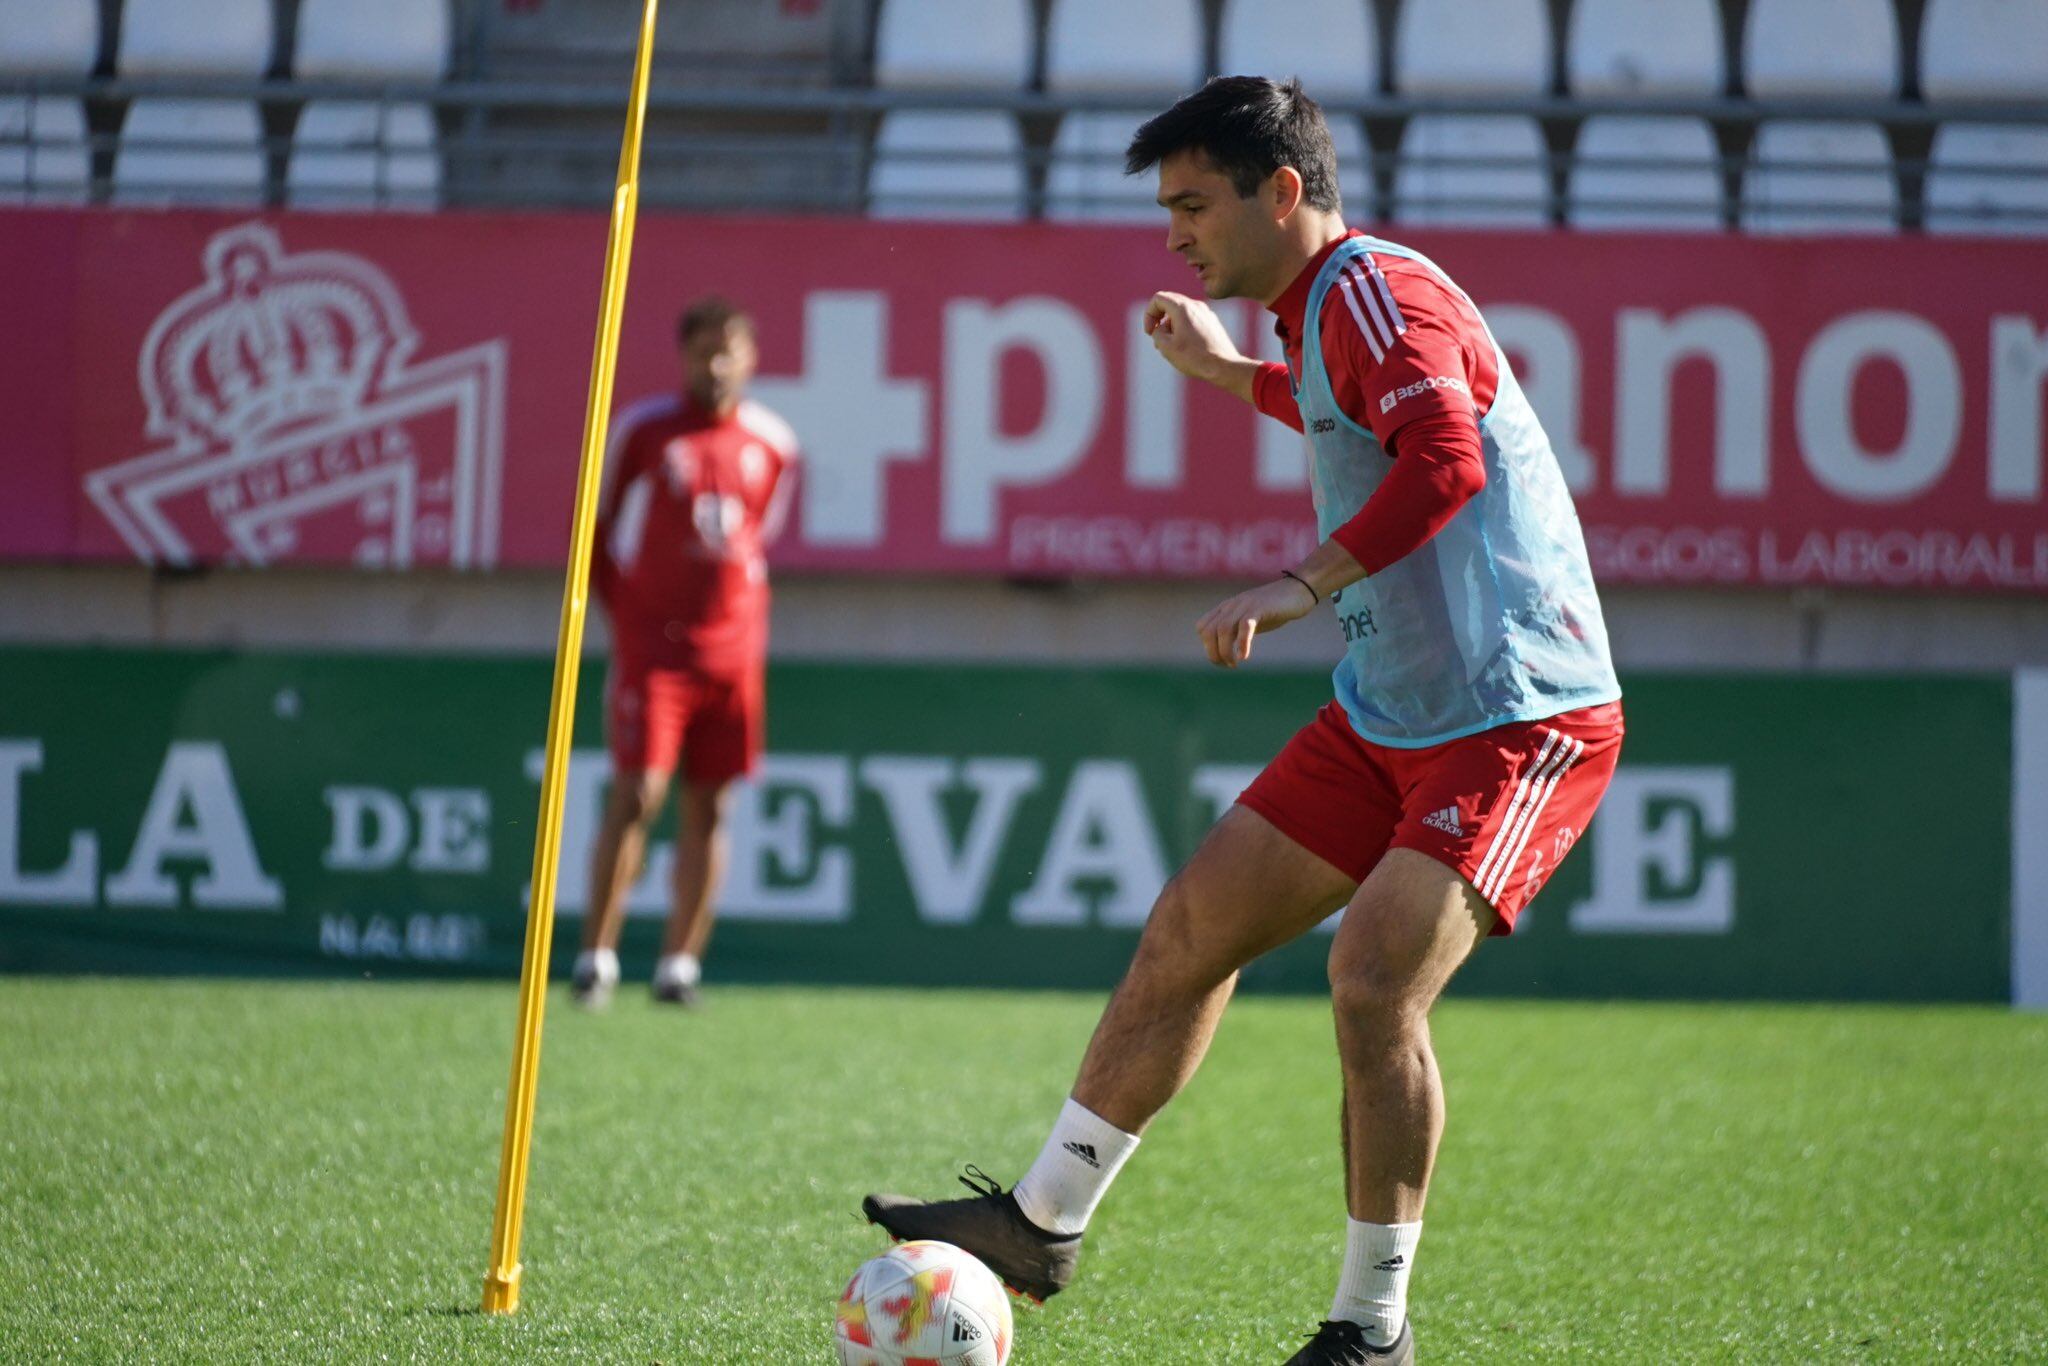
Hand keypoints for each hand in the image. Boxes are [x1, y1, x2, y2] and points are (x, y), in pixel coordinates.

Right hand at [1144, 291, 1244, 385]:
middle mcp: (1195, 305)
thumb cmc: (1194, 357)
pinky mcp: (1213, 322)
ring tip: (1170, 346)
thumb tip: (1160, 328)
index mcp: (1182, 308)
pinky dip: (1183, 328)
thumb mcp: (1166, 347)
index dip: (1148, 315)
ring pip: (1181, 312)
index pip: (1158, 299)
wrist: (1224, 366)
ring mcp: (1206, 313)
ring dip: (1171, 325)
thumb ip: (1156, 333)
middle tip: (1156, 338)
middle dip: (1159, 319)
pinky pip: (1193, 319)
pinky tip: (1185, 347)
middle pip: (1169, 303)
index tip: (1150, 332)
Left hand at [1196, 577, 1316, 668]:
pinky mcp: (1260, 608)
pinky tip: (1245, 656)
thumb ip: (1237, 630)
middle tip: (1227, 665)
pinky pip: (1244, 626)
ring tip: (1234, 664)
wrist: (1298, 591)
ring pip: (1223, 629)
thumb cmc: (1275, 608)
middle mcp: (1232, 605)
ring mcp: (1245, 605)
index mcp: (1227, 608)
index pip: (1202, 627)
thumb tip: (1226, 650)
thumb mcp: (1251, 619)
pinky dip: (1242, 643)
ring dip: (1225, 651)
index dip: (1207, 647)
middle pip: (1208, 631)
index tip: (1221, 660)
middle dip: (1213, 653)